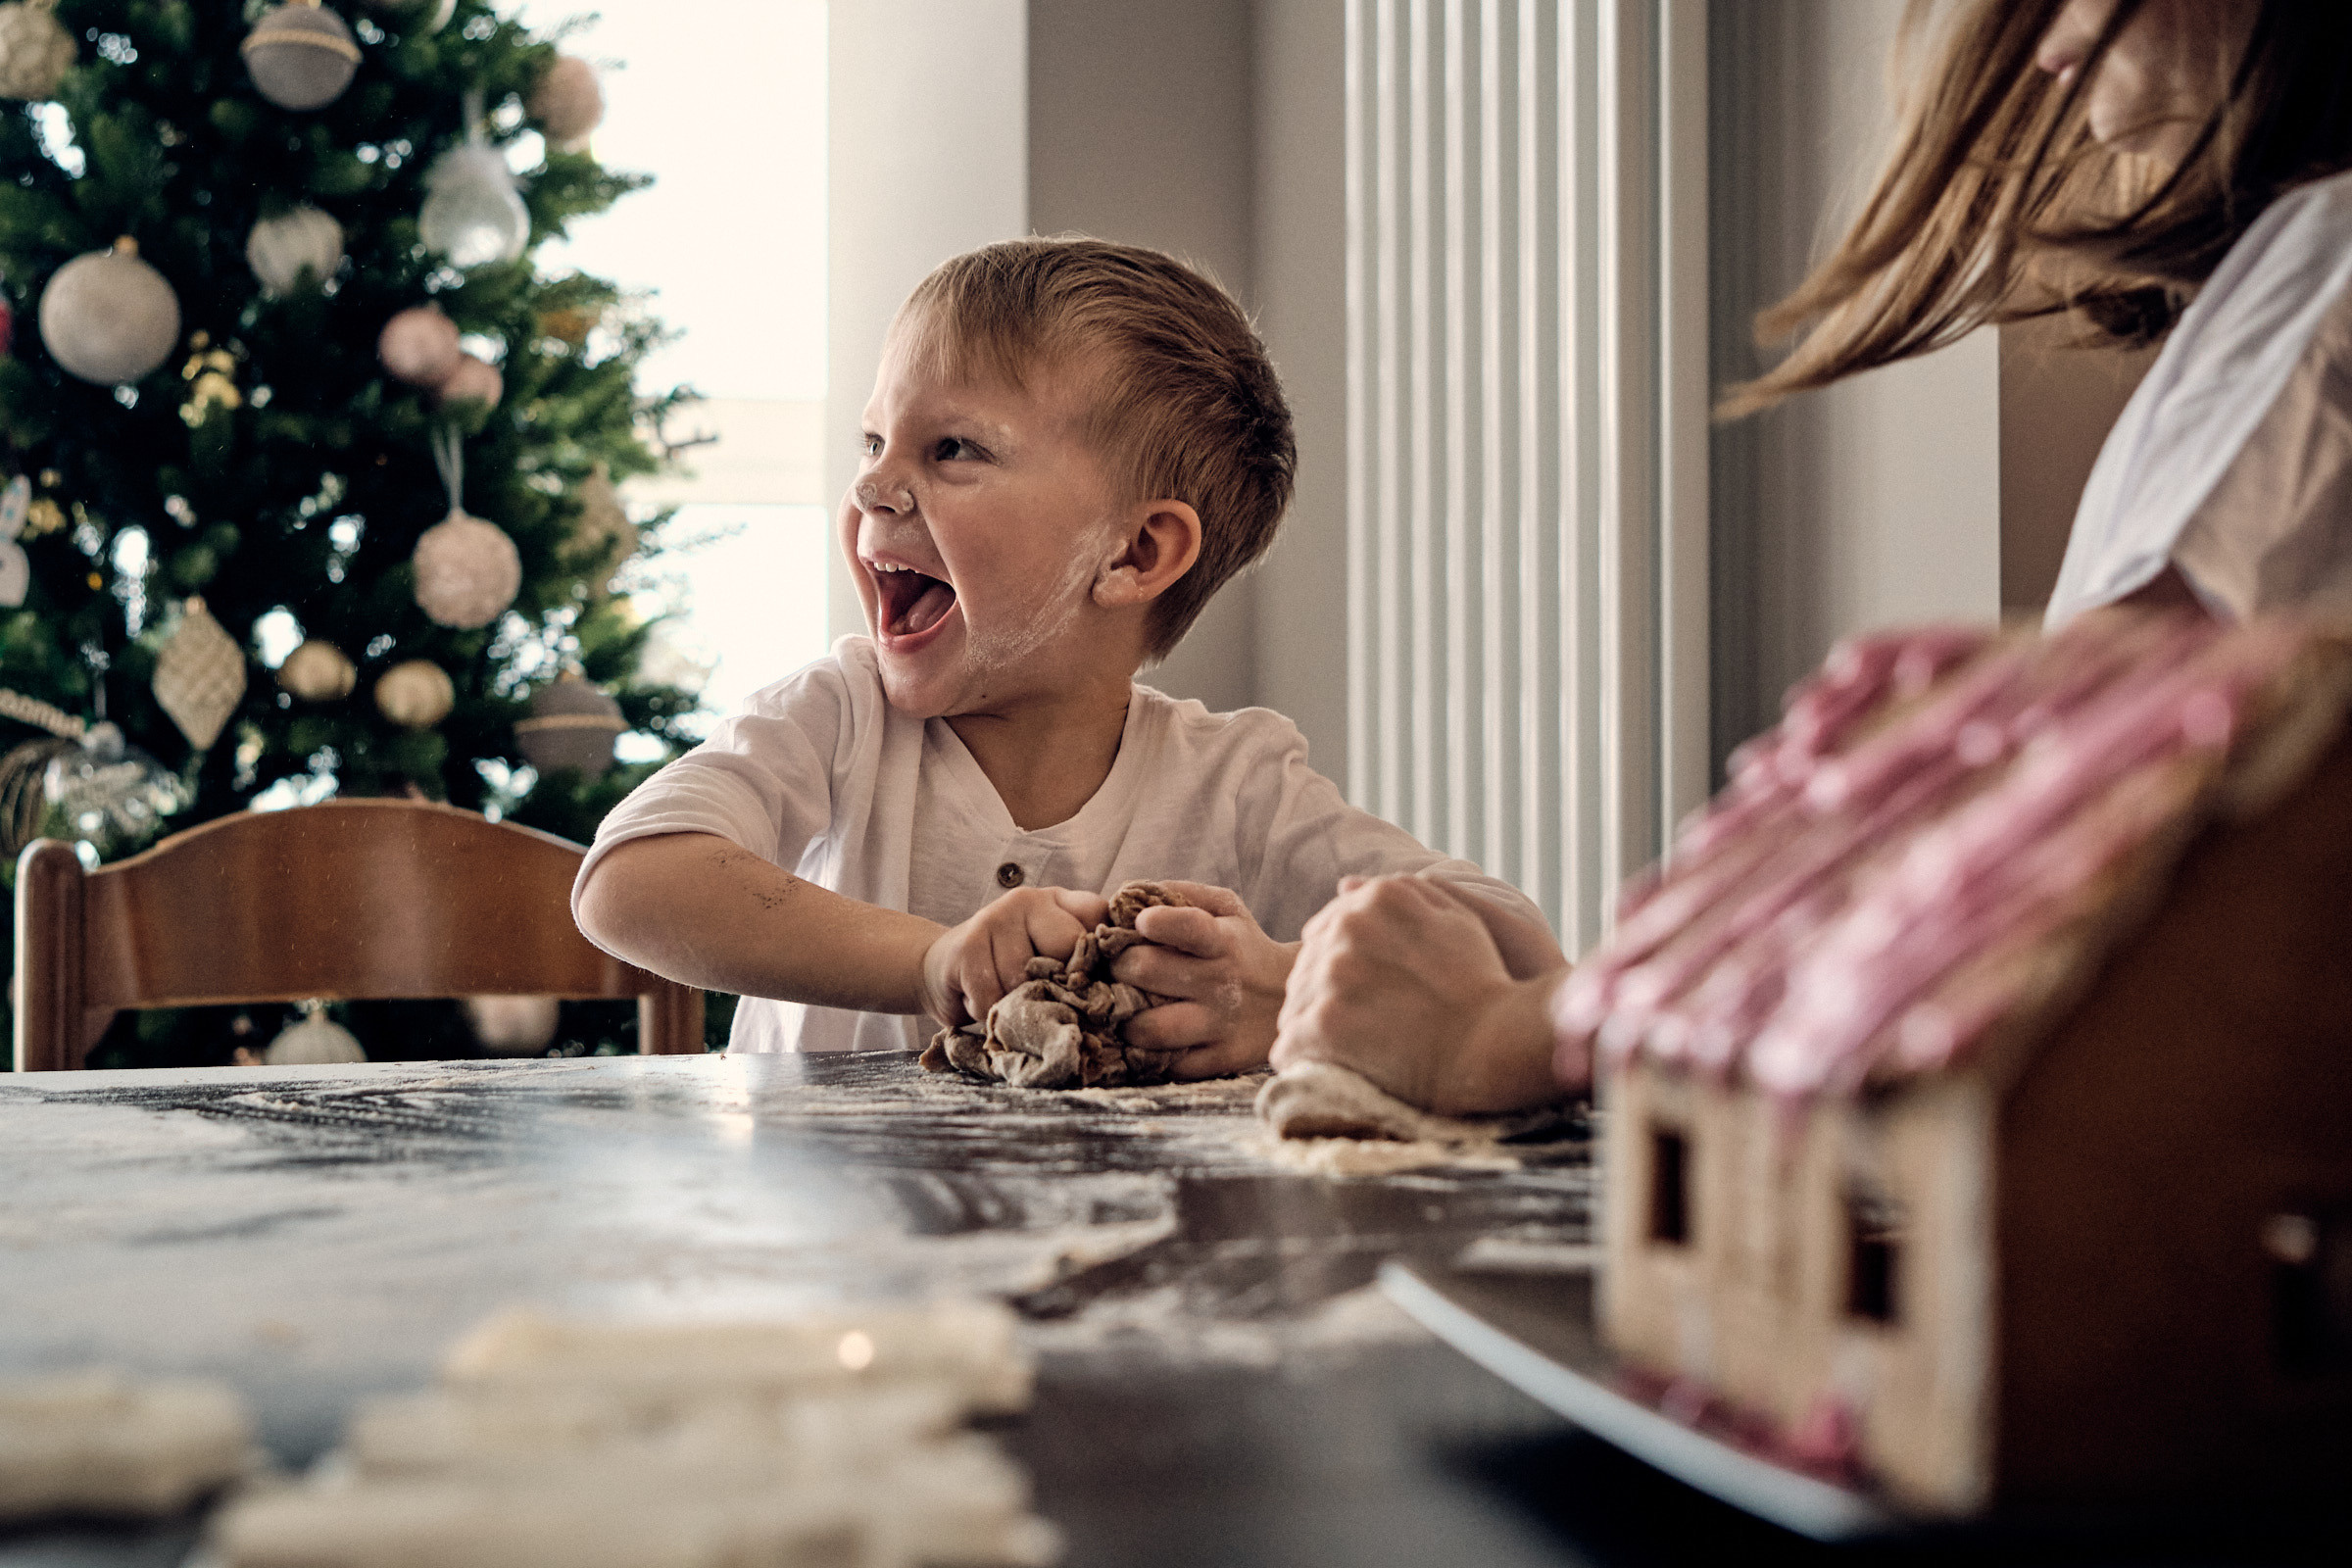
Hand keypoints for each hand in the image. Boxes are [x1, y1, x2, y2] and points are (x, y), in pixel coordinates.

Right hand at [921, 886, 1109, 1028]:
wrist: (941, 971)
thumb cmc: (1007, 969)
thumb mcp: (1050, 959)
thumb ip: (1082, 962)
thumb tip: (1116, 992)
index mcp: (1059, 900)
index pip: (1098, 917)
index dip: (1098, 956)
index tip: (1088, 979)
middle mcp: (1029, 899)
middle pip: (1067, 946)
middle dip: (1055, 982)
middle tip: (1039, 992)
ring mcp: (995, 916)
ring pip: (1025, 978)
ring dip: (1016, 1003)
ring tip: (1004, 995)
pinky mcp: (967, 943)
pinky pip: (993, 995)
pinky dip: (989, 1010)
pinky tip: (981, 998)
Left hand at [1111, 882, 1296, 1078]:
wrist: (1289, 998)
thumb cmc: (1244, 945)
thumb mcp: (1227, 909)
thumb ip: (1181, 894)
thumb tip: (1127, 893)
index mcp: (1222, 941)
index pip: (1187, 927)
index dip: (1155, 922)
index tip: (1140, 923)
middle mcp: (1220, 982)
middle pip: (1147, 971)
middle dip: (1119, 967)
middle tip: (1118, 968)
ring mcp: (1219, 1025)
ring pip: (1151, 1028)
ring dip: (1126, 1017)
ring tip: (1126, 1009)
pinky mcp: (1219, 1059)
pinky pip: (1168, 1064)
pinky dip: (1148, 1053)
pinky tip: (1147, 1037)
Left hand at [1272, 875, 1574, 1115]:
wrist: (1494, 1044)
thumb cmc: (1481, 984)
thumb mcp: (1456, 918)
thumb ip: (1404, 892)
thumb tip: (1343, 884)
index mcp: (1376, 899)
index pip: (1325, 929)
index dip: (1341, 967)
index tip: (1364, 996)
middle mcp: (1346, 929)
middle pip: (1305, 968)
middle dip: (1323, 996)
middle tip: (1358, 1030)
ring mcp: (1330, 977)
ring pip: (1294, 1006)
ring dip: (1313, 1030)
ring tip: (1348, 1054)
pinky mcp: (1320, 1025)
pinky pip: (1288, 1046)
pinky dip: (1305, 1062)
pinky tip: (1331, 1072)